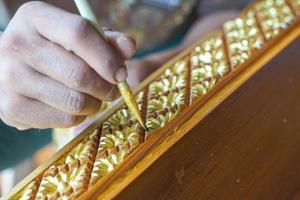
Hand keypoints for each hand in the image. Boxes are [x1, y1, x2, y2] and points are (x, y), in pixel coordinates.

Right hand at [0, 1, 135, 129]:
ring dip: (94, 104)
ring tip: (94, 98)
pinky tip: (75, 107)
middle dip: (106, 88)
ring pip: (74, 101)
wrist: (15, 67)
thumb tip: (129, 45)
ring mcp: (9, 78)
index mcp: (35, 17)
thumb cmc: (55, 49)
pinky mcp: (10, 107)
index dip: (108, 57)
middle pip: (78, 74)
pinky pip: (63, 119)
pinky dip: (78, 116)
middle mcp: (16, 44)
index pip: (79, 33)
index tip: (121, 74)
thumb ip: (107, 40)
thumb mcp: (79, 37)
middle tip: (112, 90)